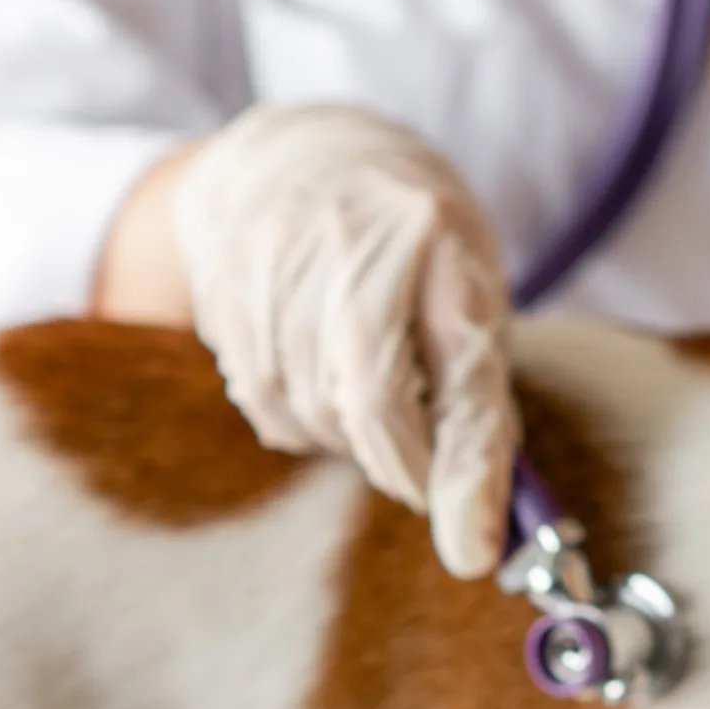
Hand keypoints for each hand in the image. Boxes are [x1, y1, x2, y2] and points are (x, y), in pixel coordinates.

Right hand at [107, 104, 518, 578]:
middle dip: (400, 463)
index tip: (474, 557)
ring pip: (307, 411)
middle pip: (370, 403)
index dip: (466, 474)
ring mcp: (279, 253)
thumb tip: (486, 529)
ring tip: (367, 399)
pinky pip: (261, 400)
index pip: (461, 373)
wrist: (304, 151)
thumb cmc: (414, 241)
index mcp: (443, 237)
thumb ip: (480, 396)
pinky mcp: (223, 281)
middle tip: (418, 466)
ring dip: (345, 438)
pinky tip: (316, 382)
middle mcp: (356, 237)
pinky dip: (297, 419)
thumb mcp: (470, 291)